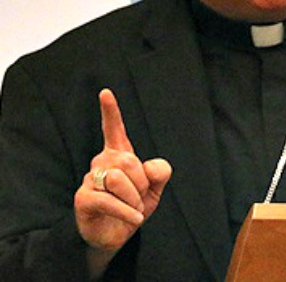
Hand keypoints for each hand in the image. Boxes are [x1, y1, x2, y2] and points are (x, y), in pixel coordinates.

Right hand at [74, 89, 171, 253]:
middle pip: (129, 161)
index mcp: (119, 154)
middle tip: (140, 198)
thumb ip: (159, 173)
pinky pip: (110, 200)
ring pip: (119, 179)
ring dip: (134, 199)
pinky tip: (135, 219)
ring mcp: (90, 179)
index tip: (105, 92)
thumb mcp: (155, 189)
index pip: (114, 129)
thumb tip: (151, 167)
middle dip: (142, 182)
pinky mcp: (83, 198)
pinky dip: (128, 212)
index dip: (110, 111)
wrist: (117, 235)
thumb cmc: (134, 206)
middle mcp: (102, 161)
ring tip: (133, 209)